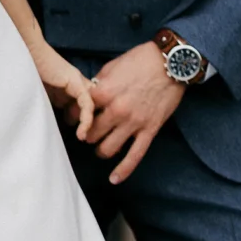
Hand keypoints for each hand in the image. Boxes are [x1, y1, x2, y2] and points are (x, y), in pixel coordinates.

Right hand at [30, 41, 95, 141]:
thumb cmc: (27, 69)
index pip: (81, 104)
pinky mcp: (75, 81)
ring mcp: (76, 81)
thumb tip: (48, 123)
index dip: (80, 120)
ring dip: (88, 123)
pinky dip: (87, 119)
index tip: (77, 136)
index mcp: (66, 84)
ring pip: (90, 105)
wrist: (26, 51)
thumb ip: (47, 103)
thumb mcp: (39, 92)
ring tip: (82, 137)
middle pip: (87, 105)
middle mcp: (74, 82)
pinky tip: (82, 131)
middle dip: (85, 122)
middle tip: (81, 138)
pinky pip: (87, 103)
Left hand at [66, 41, 184, 184]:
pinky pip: (134, 156)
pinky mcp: (149, 130)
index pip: (80, 112)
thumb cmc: (139, 60)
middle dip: (86, 135)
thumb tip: (87, 95)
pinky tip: (113, 179)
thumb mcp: (112, 66)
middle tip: (84, 134)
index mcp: (104, 92)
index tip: (71, 118)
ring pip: (108, 148)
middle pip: (92, 133)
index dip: (73, 116)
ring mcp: (133, 123)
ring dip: (100, 150)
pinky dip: (123, 170)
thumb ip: (98, 84)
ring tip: (98, 147)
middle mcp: (117, 110)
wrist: (169, 63)